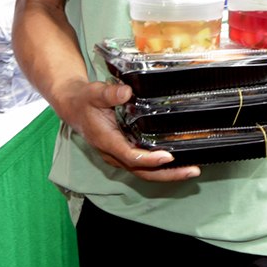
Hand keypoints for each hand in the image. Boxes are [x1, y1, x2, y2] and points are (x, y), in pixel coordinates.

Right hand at [54, 78, 199, 181]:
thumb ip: (110, 93)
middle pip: (142, 171)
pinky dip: (161, 168)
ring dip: (168, 174)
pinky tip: (179, 162)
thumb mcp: (94, 92)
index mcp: (107, 141)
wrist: (74, 108)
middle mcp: (114, 153)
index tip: (168, 156)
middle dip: (168, 174)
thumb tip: (126, 92)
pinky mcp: (124, 153)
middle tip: (193, 171)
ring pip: (145, 172)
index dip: (149, 159)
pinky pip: (144, 166)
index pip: (130, 156)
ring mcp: (119, 156)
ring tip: (192, 170)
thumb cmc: (85, 100)